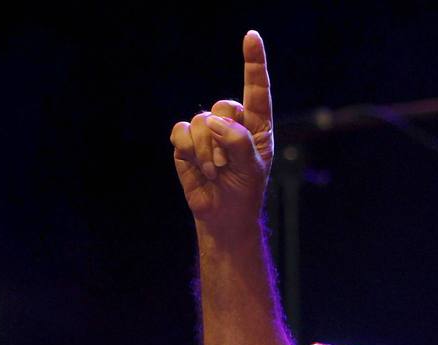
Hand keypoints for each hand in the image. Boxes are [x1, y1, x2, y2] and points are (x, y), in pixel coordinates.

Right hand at [170, 30, 273, 234]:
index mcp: (256, 124)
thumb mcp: (252, 169)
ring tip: (216, 171)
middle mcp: (232, 122)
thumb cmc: (245, 191)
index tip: (251, 36)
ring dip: (207, 151)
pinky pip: (180, 132)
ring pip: (200, 122)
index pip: (256, 88)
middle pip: (222, 106)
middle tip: (227, 164)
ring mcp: (207, 131)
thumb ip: (239, 141)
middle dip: (223, 137)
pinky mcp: (184, 142)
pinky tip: (199, 168)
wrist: (223, 215)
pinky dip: (188, 150)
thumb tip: (214, 121)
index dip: (253, 62)